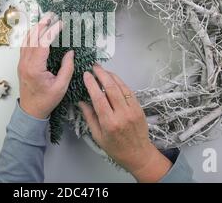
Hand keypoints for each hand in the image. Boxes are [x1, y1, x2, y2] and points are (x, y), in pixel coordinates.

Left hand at [18, 13, 74, 118]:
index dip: (51, 31)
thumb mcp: (61, 86)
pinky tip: (37, 32)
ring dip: (35, 29)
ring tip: (45, 20)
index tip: (61, 23)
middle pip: (32, 38)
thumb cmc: (46, 100)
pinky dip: (31, 36)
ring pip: (26, 40)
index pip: (43, 43)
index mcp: (35, 68)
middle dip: (42, 25)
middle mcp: (25, 63)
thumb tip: (70, 52)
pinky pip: (24, 46)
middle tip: (52, 15)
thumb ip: (66, 68)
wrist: (31, 111)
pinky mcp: (21, 64)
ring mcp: (21, 63)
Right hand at [79, 64, 171, 181]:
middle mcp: (122, 115)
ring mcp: (133, 110)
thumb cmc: (115, 148)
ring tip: (102, 70)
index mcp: (109, 123)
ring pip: (121, 87)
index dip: (92, 84)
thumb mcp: (97, 136)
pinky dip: (121, 83)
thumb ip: (89, 117)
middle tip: (94, 66)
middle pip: (111, 88)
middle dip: (102, 74)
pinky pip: (129, 91)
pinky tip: (114, 78)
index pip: (99, 98)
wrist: (138, 154)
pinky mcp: (139, 108)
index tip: (86, 75)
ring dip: (111, 76)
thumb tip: (81, 101)